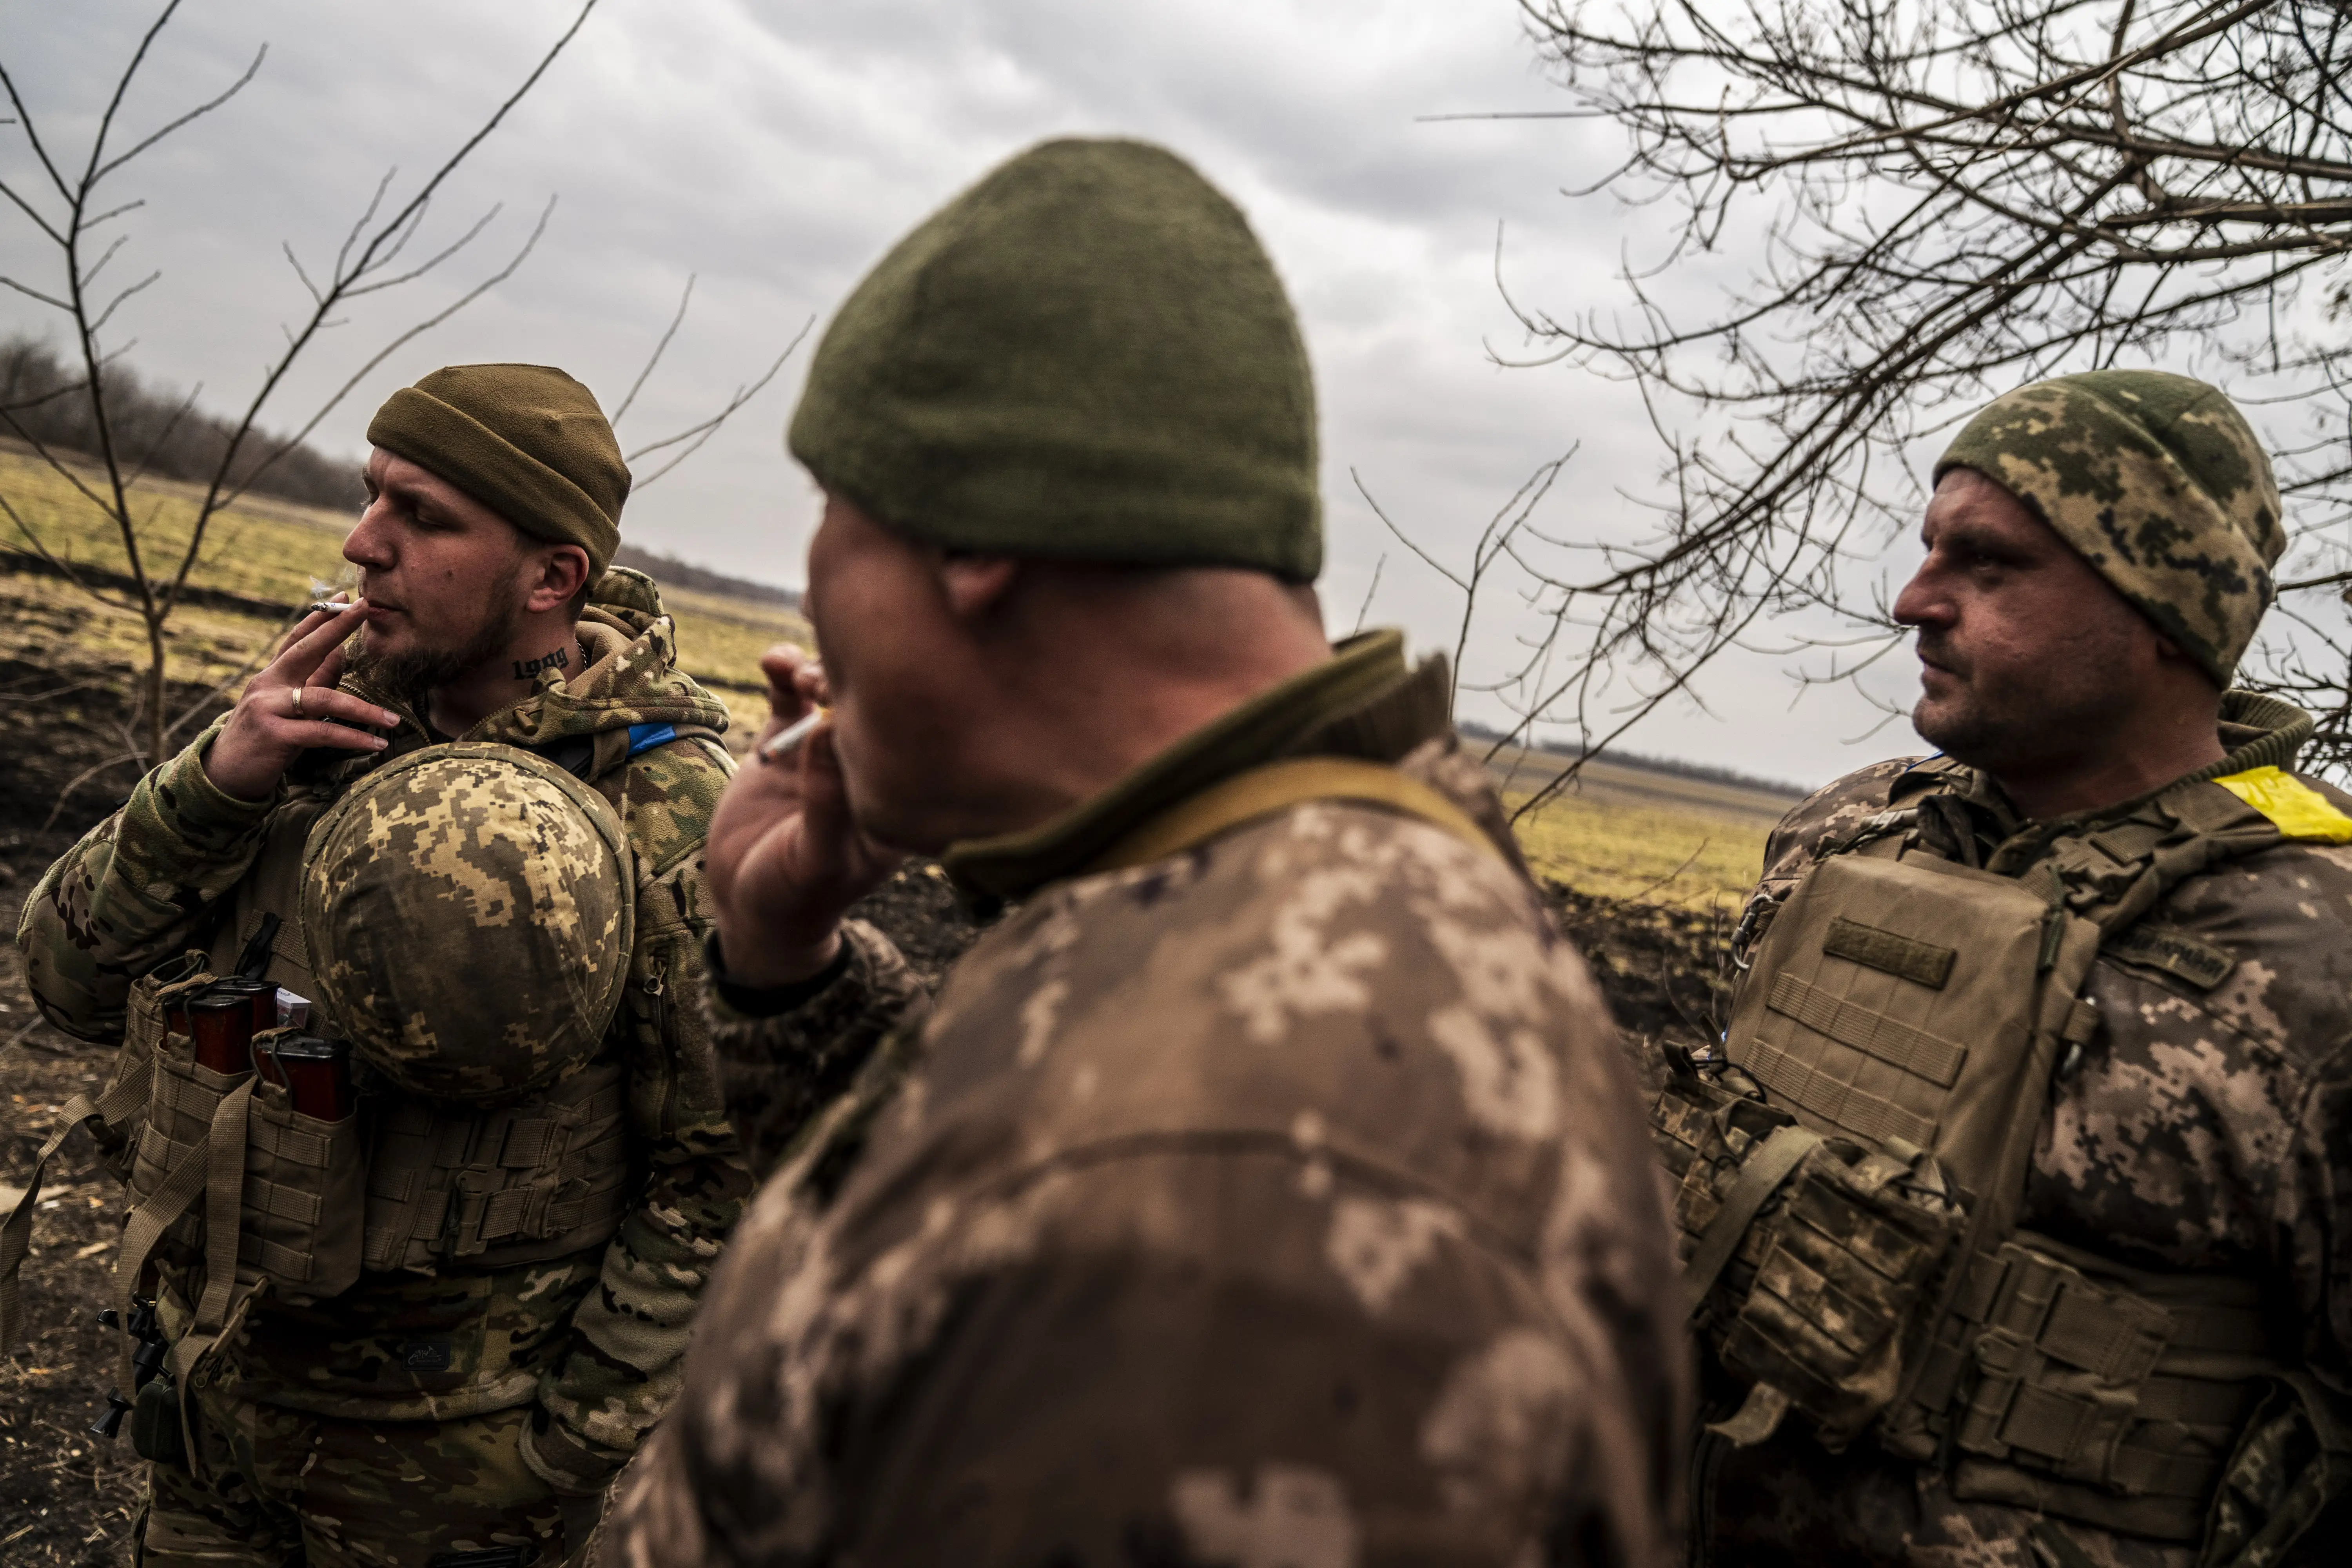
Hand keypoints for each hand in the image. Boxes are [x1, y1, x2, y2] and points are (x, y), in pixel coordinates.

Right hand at [203, 599, 399, 802]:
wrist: (224, 775)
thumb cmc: (264, 739)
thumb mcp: (289, 707)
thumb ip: (314, 680)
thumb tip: (341, 653)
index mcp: (271, 676)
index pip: (296, 639)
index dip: (320, 618)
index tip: (344, 596)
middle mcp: (267, 685)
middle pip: (306, 650)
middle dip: (336, 627)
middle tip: (365, 607)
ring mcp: (268, 708)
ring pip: (323, 698)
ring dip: (363, 709)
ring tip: (393, 719)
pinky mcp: (275, 735)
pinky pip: (322, 732)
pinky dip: (352, 737)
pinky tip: (377, 743)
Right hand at [707, 644, 902, 986]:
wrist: (749, 906)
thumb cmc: (795, 898)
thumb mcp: (814, 861)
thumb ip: (825, 804)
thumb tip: (831, 726)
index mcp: (896, 800)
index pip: (909, 743)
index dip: (892, 710)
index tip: (864, 692)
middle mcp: (867, 768)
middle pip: (873, 706)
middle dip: (851, 682)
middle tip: (822, 679)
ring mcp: (827, 750)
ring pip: (832, 692)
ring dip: (816, 671)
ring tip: (798, 673)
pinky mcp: (788, 742)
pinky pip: (791, 696)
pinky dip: (783, 673)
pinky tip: (772, 660)